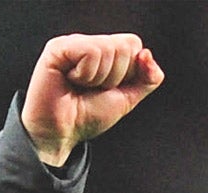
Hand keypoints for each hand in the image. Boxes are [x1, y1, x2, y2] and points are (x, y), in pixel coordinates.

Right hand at [21, 33, 164, 167]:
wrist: (61, 135)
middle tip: (91, 89)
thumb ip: (148, 79)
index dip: (127, 73)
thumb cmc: (86, 116)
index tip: (106, 88)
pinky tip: (70, 80)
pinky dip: (86, 74)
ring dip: (98, 78)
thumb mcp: (128, 98)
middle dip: (114, 77)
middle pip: (125, 46)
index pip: (134, 45)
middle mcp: (89, 43)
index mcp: (105, 50)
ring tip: (80, 86)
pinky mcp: (58, 48)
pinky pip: (91, 52)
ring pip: (109, 48)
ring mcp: (73, 43)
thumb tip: (146, 55)